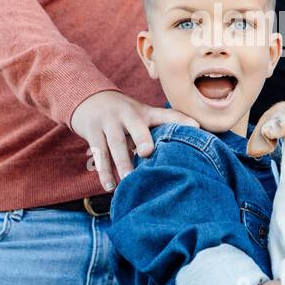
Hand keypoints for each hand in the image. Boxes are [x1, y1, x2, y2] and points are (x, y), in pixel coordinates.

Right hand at [70, 90, 198, 190]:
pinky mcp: (92, 131)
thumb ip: (158, 131)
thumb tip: (184, 156)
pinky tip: (109, 186)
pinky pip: (98, 152)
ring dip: (121, 162)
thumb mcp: (141, 117)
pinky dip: (104, 171)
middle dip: (142, 138)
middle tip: (147, 153)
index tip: (196, 126)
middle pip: (136, 126)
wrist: (88, 99)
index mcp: (144, 112)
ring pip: (115, 143)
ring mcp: (108, 122)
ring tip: (128, 180)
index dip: (181, 120)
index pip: (165, 114)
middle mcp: (127, 114)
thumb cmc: (124, 116)